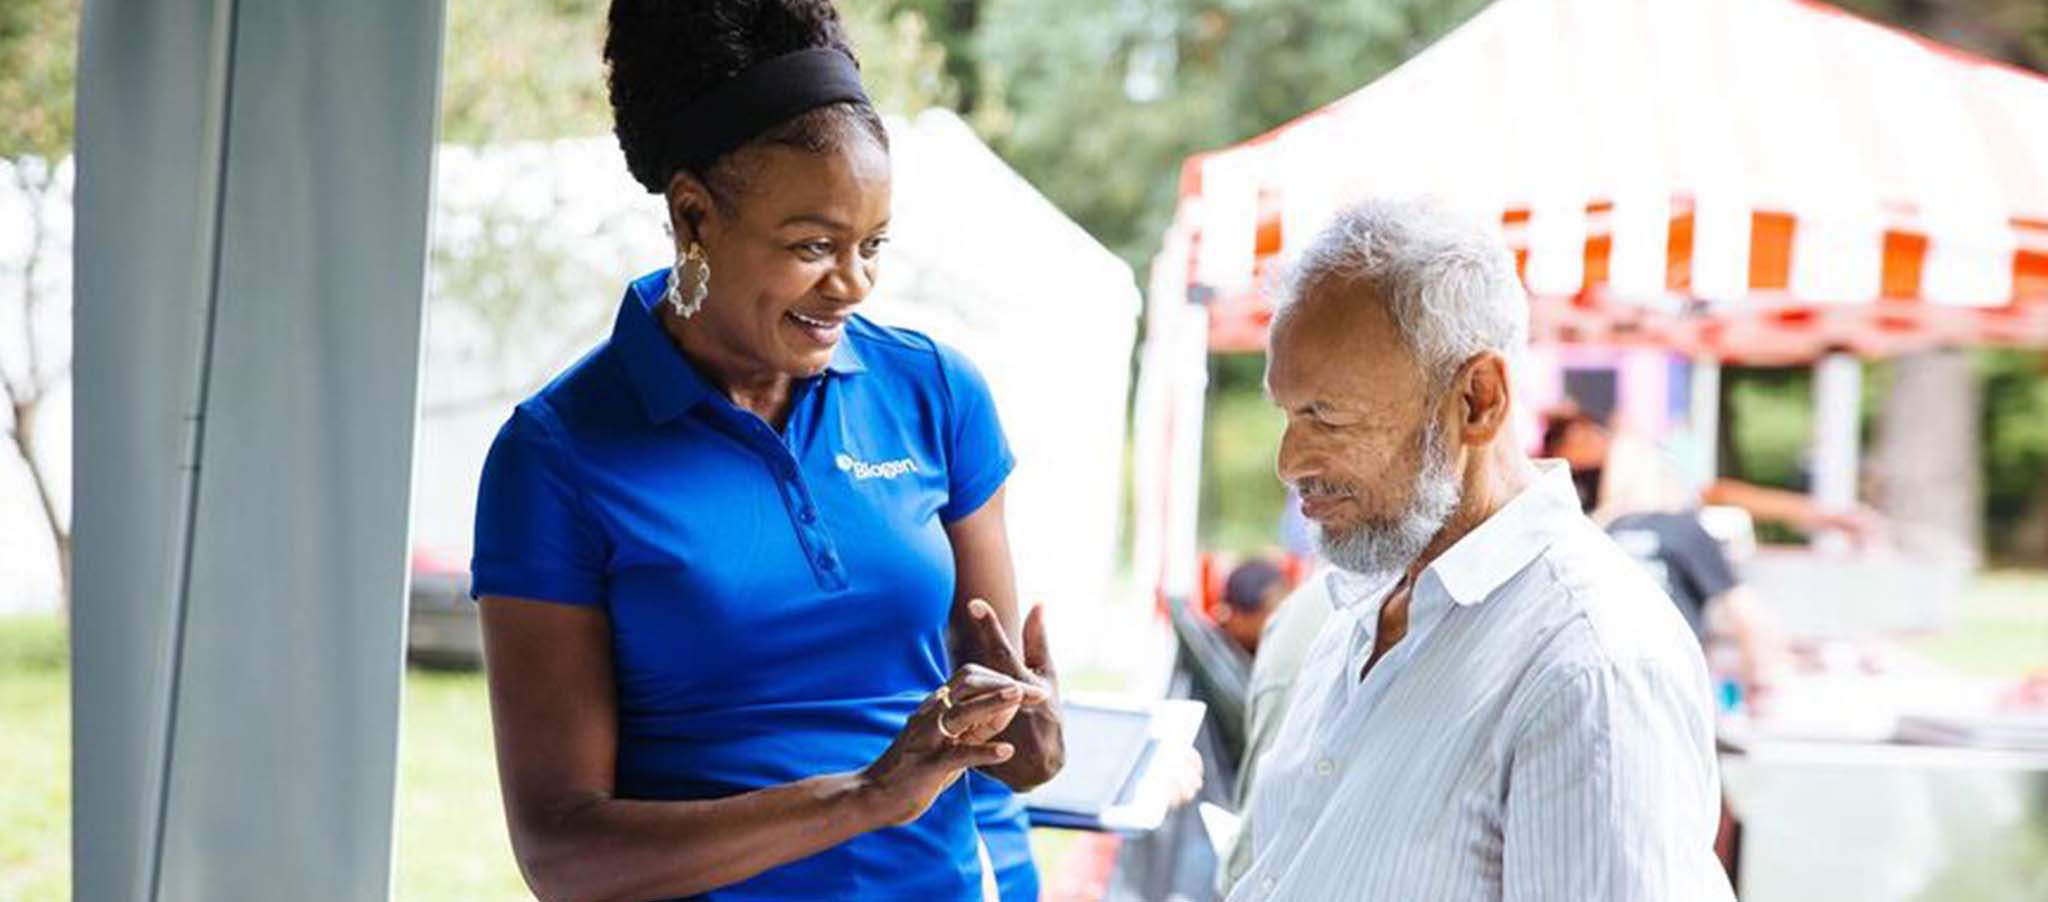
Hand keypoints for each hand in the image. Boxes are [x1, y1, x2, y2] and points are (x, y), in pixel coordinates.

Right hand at [859, 667, 1047, 826]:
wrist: (875, 795)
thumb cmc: (916, 769)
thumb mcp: (951, 743)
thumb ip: (977, 727)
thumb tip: (1009, 708)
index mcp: (936, 708)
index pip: (970, 677)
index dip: (1001, 677)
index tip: (1031, 684)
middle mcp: (930, 716)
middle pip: (967, 683)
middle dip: (1003, 683)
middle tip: (1035, 690)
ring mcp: (927, 739)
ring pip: (961, 712)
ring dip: (992, 703)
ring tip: (1019, 697)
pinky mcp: (927, 765)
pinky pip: (957, 754)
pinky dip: (983, 751)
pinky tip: (1006, 751)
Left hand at [960, 599, 1063, 787]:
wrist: (1045, 768)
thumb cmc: (1049, 715)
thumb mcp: (1047, 678)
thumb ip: (1037, 642)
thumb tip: (1038, 603)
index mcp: (1025, 687)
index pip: (1004, 653)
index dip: (992, 628)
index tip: (974, 603)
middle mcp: (1013, 706)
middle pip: (981, 673)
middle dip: (982, 644)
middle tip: (973, 604)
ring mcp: (999, 729)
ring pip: (967, 703)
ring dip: (961, 690)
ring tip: (953, 675)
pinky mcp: (983, 748)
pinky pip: (964, 731)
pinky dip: (959, 721)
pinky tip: (952, 717)